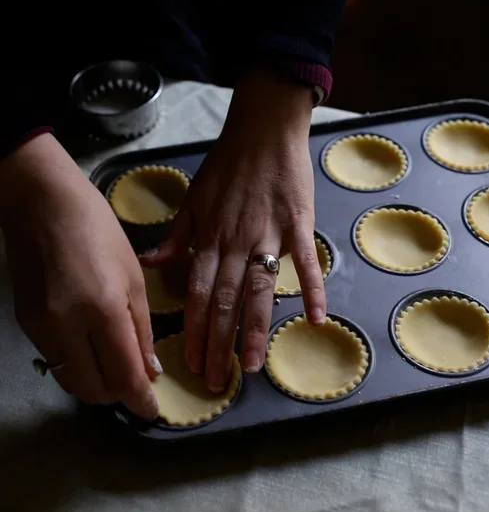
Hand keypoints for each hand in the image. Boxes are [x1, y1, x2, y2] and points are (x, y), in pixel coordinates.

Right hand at [0, 134, 160, 419]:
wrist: (41, 203)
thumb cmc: (96, 228)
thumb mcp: (132, 275)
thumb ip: (141, 327)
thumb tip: (149, 370)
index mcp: (102, 309)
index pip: (123, 376)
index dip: (141, 401)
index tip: (153, 411)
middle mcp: (67, 326)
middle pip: (93, 390)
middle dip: (118, 395)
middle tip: (136, 383)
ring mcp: (41, 328)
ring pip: (71, 380)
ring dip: (96, 382)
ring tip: (114, 364)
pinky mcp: (26, 324)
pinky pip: (55, 360)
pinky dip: (76, 363)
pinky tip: (90, 344)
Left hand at [147, 71, 325, 391]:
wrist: (263, 130)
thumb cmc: (228, 165)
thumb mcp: (194, 198)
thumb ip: (176, 236)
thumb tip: (150, 264)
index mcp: (209, 237)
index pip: (198, 293)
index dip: (194, 330)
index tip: (192, 363)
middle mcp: (236, 242)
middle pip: (225, 300)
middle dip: (219, 343)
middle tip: (217, 381)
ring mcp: (268, 235)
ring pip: (259, 290)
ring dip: (254, 329)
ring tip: (252, 366)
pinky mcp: (298, 225)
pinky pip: (305, 262)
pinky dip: (312, 290)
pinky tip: (315, 320)